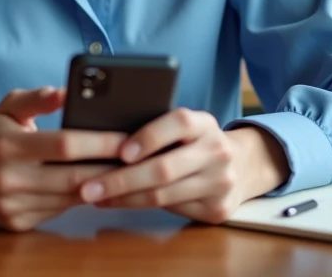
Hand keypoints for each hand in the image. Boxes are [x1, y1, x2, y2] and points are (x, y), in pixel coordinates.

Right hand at [0, 87, 127, 230]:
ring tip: (125, 173)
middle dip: (110, 169)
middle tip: (138, 160)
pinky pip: (58, 212)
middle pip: (73, 177)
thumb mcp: (7, 107)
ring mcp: (12, 205)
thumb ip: (37, 99)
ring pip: (69, 199)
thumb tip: (67, 91)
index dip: (100, 142)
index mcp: (9, 145)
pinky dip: (79, 200)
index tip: (128, 138)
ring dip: (100, 187)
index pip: (65, 144)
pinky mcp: (16, 224)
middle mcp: (10, 178)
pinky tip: (97, 187)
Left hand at [78, 109, 288, 223]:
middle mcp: (217, 151)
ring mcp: (220, 182)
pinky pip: (171, 210)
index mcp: (205, 123)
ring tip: (95, 196)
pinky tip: (116, 203)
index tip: (121, 151)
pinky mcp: (217, 209)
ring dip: (124, 198)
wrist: (243, 166)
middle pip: (165, 168)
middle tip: (88, 186)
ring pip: (164, 194)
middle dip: (121, 179)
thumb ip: (157, 128)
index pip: (179, 123)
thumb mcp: (186, 127)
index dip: (149, 136)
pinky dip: (139, 207)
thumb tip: (103, 136)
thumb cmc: (196, 142)